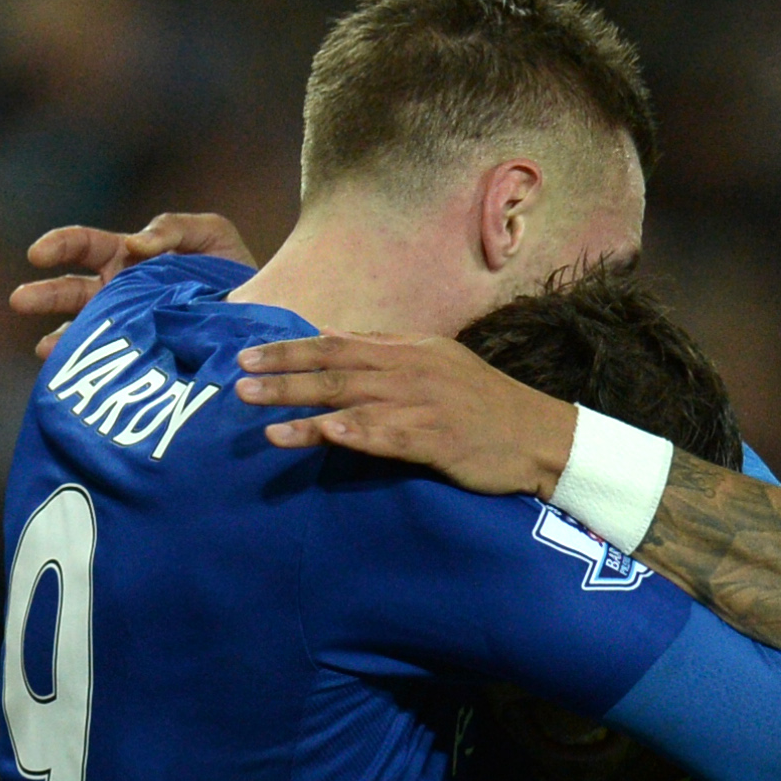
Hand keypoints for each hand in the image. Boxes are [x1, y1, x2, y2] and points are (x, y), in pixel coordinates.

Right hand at [13, 214, 254, 359]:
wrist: (269, 314)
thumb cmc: (234, 268)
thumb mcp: (211, 234)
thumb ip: (173, 228)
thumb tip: (135, 245)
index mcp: (128, 257)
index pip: (83, 245)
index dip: (58, 244)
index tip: (37, 254)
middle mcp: (120, 292)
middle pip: (71, 290)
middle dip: (44, 294)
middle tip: (20, 301)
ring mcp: (131, 327)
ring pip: (85, 331)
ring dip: (61, 339)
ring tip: (44, 350)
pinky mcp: (149, 358)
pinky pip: (115, 364)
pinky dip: (98, 371)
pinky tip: (85, 380)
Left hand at [233, 334, 575, 495]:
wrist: (543, 438)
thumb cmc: (489, 406)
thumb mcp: (442, 362)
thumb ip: (390, 352)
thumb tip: (337, 339)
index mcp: (409, 349)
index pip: (338, 342)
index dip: (291, 349)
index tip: (249, 356)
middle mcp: (411, 371)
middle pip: (335, 369)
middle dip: (284, 375)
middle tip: (238, 383)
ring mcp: (423, 405)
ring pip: (352, 401)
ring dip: (302, 408)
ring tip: (259, 417)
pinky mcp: (436, 440)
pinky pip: (385, 435)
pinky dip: (351, 434)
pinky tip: (322, 436)